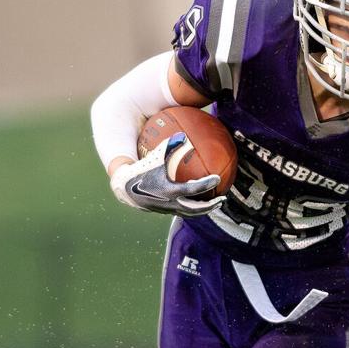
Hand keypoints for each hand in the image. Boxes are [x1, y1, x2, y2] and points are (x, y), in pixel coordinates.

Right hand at [110, 132, 225, 216]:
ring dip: (205, 209)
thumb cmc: (141, 170)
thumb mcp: (155, 158)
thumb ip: (169, 147)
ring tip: (216, 203)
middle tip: (223, 198)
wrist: (125, 189)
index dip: (206, 183)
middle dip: (211, 205)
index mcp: (169, 190)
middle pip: (196, 208)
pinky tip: (202, 202)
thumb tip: (183, 135)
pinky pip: (184, 212)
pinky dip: (195, 209)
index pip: (193, 188)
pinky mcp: (166, 212)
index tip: (218, 178)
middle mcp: (170, 202)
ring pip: (191, 213)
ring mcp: (169, 209)